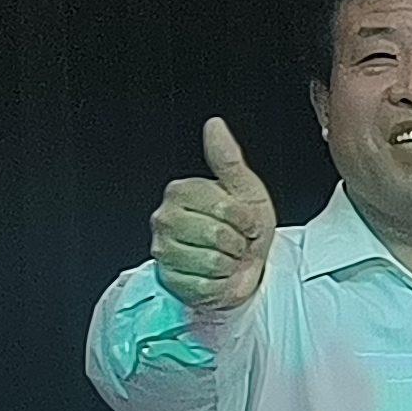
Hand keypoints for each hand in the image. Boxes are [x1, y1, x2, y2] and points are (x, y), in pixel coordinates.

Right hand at [149, 117, 276, 309]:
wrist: (248, 267)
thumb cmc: (245, 228)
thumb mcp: (244, 189)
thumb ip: (227, 158)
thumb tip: (214, 125)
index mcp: (182, 192)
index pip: (224, 208)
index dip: (245, 219)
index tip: (246, 222)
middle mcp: (165, 218)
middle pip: (217, 235)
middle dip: (239, 243)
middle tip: (236, 242)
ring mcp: (163, 250)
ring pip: (212, 261)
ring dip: (230, 265)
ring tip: (227, 258)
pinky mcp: (169, 279)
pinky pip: (205, 285)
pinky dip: (221, 285)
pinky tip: (217, 276)